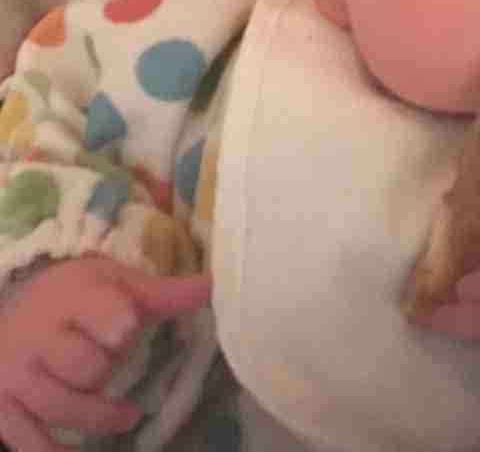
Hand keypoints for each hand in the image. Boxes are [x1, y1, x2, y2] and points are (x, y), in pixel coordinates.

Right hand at [0, 255, 211, 451]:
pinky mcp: (1, 407)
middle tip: (118, 359)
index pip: (96, 315)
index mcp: (71, 298)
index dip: (115, 324)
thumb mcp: (117, 284)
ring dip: (98, 417)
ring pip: (60, 405)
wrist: (12, 312)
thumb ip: (164, 292)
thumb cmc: (77, 296)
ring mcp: (15, 376)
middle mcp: (37, 338)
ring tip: (128, 417)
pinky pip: (26, 440)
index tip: (128, 330)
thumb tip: (218, 284)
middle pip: (85, 367)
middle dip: (108, 369)